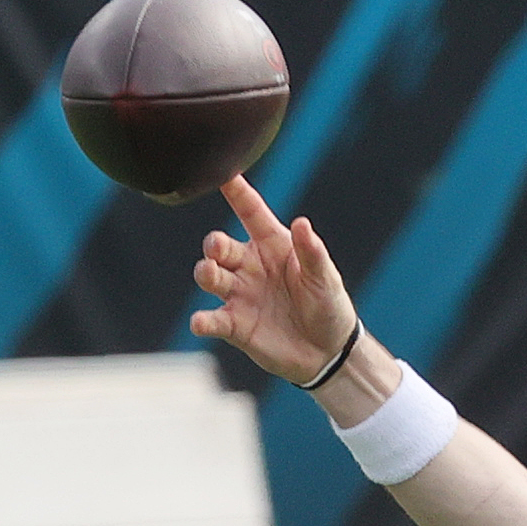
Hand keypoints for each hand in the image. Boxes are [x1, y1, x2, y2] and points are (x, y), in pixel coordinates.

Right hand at [191, 176, 372, 402]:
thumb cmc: (327, 304)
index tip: (223, 173)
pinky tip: (199, 322)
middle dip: (215, 245)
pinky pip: (213, 320)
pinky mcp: (235, 325)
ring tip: (210, 274)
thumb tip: (302, 223)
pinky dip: (203, 321)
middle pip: (220, 246)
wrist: (327, 352)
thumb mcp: (325, 277)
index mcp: (272, 244)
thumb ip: (312, 252)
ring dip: (206, 273)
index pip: (250, 212)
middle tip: (218, 249)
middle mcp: (249, 265)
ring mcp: (239, 294)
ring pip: (210, 276)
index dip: (237, 192)